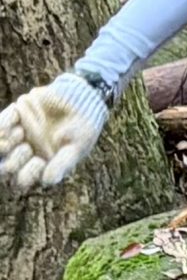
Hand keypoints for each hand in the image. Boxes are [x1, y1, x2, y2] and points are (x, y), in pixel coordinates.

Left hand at [0, 74, 108, 191]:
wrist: (85, 97)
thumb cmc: (83, 128)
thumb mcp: (76, 147)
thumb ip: (62, 164)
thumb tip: (47, 181)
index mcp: (41, 164)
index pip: (24, 178)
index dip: (27, 174)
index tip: (39, 162)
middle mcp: (26, 152)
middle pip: (8, 165)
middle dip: (13, 161)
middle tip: (26, 149)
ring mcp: (20, 134)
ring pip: (2, 145)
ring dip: (6, 143)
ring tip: (16, 136)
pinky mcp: (17, 115)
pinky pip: (4, 121)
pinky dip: (4, 123)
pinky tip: (8, 124)